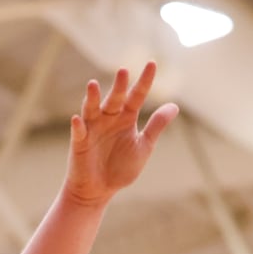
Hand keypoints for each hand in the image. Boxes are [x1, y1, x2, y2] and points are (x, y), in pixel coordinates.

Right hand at [64, 62, 178, 206]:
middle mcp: (109, 118)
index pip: (137, 95)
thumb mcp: (144, 146)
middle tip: (124, 71)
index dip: (144, 81)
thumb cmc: (120, 168)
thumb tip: (175, 106)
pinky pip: (78, 132)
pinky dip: (77, 126)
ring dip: (92, 97)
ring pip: (92, 109)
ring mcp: (93, 129)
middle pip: (115, 99)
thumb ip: (156, 126)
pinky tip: (78, 119)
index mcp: (126, 118)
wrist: (99, 190)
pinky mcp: (80, 143)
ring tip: (93, 85)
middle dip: (119, 86)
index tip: (152, 63)